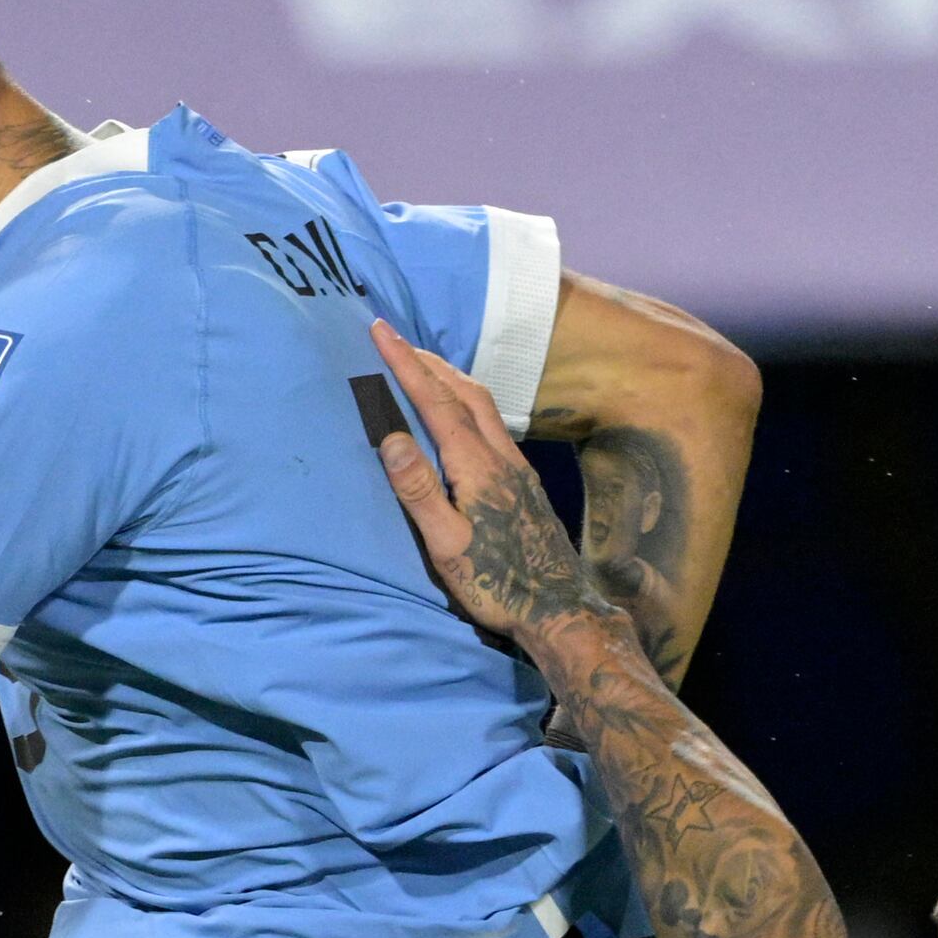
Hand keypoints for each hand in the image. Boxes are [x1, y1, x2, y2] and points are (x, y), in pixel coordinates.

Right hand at [362, 319, 610, 653]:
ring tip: (424, 367)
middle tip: (397, 340)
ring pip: (483, 405)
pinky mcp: (524, 481)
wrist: (556, 607)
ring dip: (450, 378)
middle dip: (428, 362)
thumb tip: (390, 437)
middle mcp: (500, 456)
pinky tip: (460, 413)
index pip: (435, 401)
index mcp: (476, 466)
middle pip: (464, 392)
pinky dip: (467, 401)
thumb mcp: (446, 544)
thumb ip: (419, 490)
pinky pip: (492, 423)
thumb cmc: (495, 583)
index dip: (406, 363)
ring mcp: (516, 467)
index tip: (381, 330)